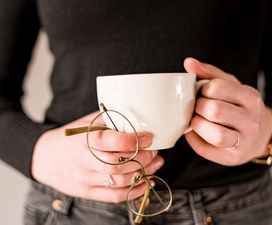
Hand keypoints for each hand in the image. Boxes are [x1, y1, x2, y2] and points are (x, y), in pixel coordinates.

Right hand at [31, 112, 163, 202]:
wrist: (46, 158)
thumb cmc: (70, 138)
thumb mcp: (85, 123)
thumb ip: (108, 121)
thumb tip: (136, 119)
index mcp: (83, 140)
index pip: (110, 142)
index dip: (133, 140)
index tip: (148, 137)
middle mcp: (84, 161)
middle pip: (118, 165)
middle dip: (142, 158)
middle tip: (154, 151)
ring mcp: (85, 179)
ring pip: (119, 181)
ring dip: (143, 173)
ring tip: (155, 163)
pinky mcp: (88, 192)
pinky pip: (114, 196)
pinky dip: (134, 191)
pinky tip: (146, 182)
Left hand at [183, 57, 271, 165]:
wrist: (260, 135)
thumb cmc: (239, 106)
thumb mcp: (230, 86)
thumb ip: (209, 73)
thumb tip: (188, 62)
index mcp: (250, 97)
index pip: (217, 87)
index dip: (203, 89)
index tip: (203, 92)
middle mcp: (251, 120)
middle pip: (214, 110)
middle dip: (198, 107)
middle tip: (197, 108)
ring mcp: (244, 141)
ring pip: (214, 134)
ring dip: (197, 125)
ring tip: (197, 120)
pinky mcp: (233, 157)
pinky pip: (206, 150)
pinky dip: (194, 140)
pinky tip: (196, 133)